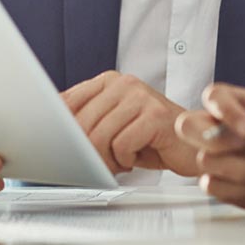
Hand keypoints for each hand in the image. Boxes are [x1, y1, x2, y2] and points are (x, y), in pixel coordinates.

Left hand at [62, 71, 195, 175]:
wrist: (194, 142)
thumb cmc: (151, 138)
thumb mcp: (113, 125)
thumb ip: (86, 121)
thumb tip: (50, 132)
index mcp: (109, 81)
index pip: (67, 102)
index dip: (59, 130)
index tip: (60, 148)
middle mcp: (124, 83)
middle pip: (81, 123)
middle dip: (86, 152)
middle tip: (101, 163)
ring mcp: (141, 97)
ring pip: (99, 136)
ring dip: (107, 159)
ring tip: (121, 161)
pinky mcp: (155, 115)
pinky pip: (121, 145)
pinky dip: (126, 160)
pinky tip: (138, 157)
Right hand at [175, 83, 244, 212]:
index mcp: (237, 105)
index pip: (214, 96)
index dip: (225, 110)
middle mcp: (220, 128)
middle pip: (186, 125)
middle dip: (210, 138)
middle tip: (243, 144)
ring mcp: (217, 156)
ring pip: (203, 160)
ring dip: (238, 168)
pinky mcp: (219, 182)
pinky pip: (210, 185)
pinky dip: (236, 188)